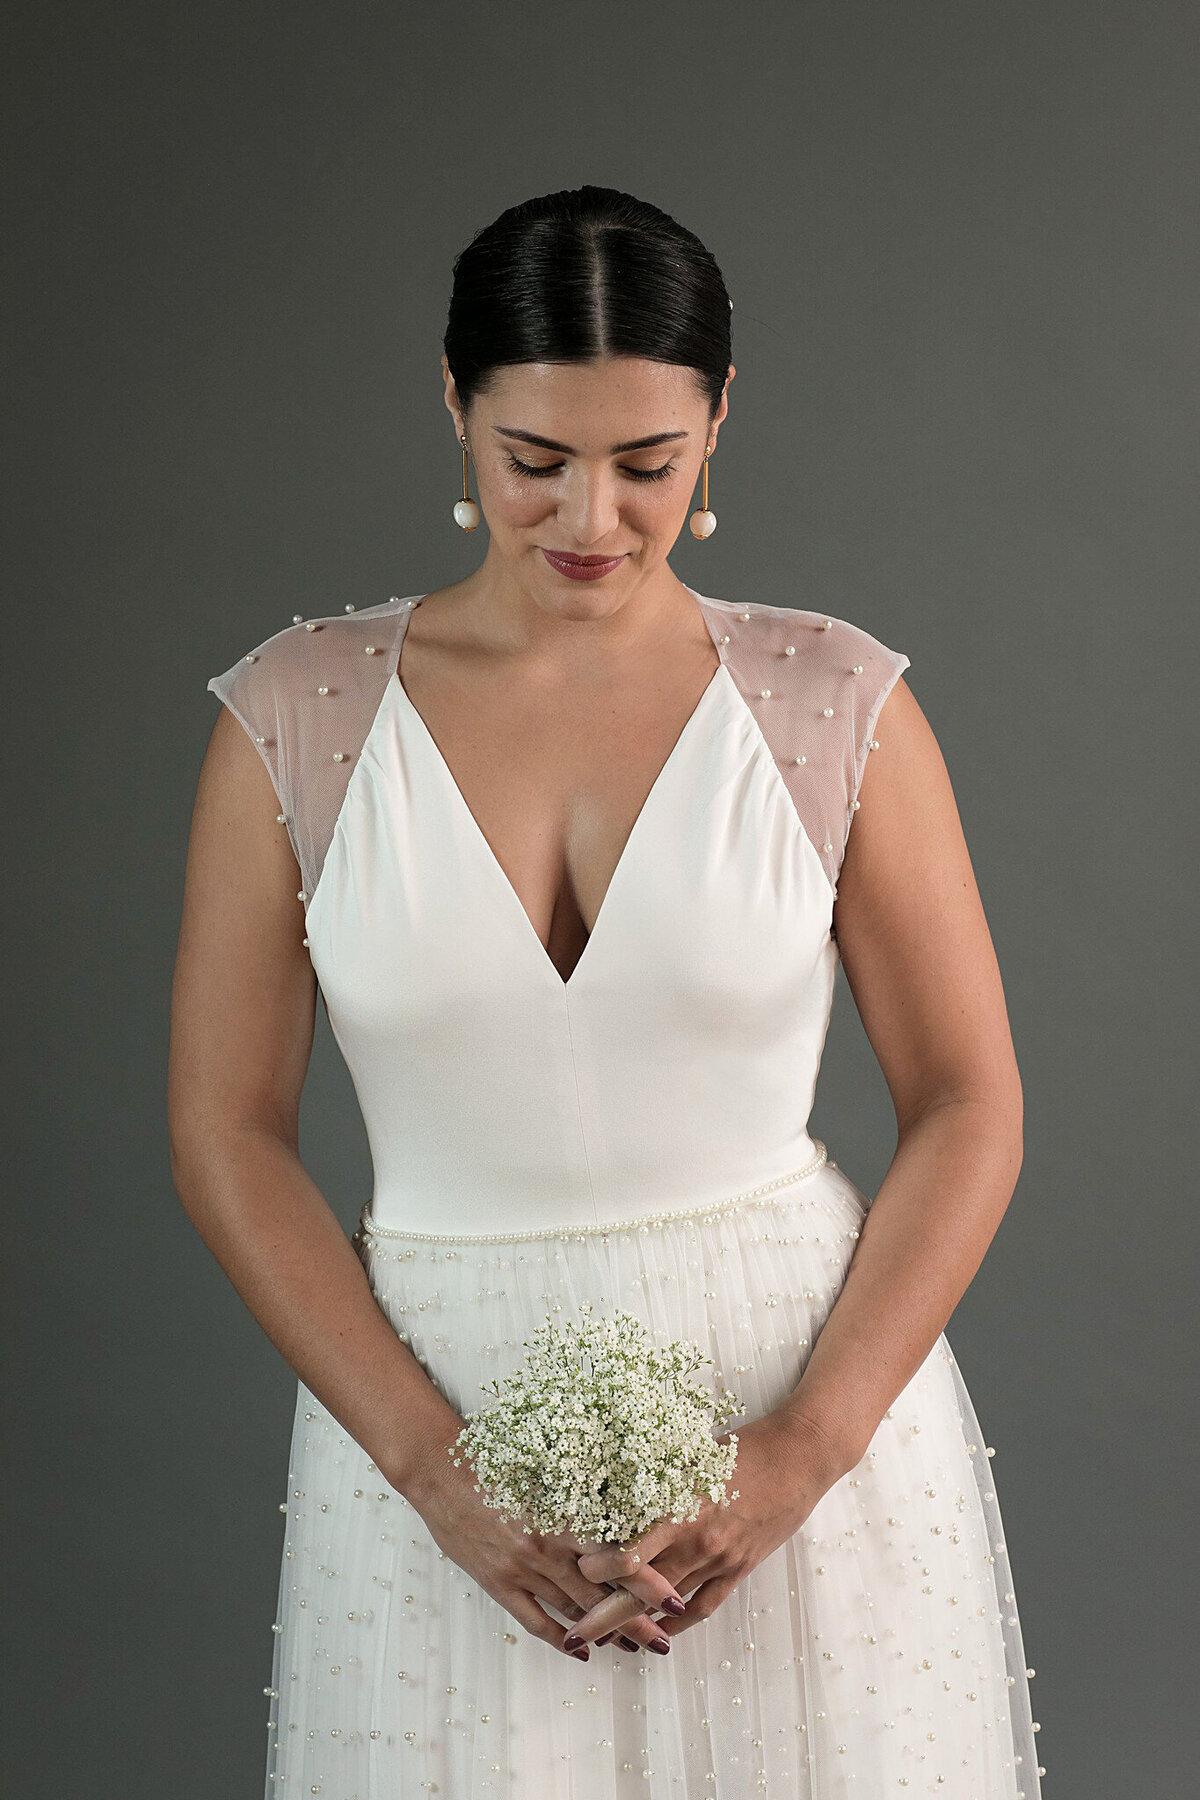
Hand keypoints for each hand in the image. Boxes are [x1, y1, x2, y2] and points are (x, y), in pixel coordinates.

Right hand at [397, 1423, 693, 1660]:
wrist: (441, 1472)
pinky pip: (536, 1622)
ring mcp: (522, 1570)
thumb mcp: (544, 1474)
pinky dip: (562, 1640)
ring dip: (605, 1633)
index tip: (676, 1600)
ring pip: (574, 1613)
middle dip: (636, 1621)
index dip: (648, 1583)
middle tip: (663, 1639)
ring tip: (632, 1648)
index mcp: (564, 1518)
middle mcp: (547, 1549)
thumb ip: (578, 1499)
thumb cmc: (495, 1463)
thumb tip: (621, 1513)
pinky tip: (581, 1652)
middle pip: (602, 1596)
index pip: (618, 1558)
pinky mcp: (499, 1584)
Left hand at [562, 1410, 846, 1646]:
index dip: (599, 1567)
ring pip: (670, 1604)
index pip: (630, 1552)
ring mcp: (721, 1559)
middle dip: (605, 1615)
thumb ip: (660, 1479)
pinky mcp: (741, 1568)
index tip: (577, 1568)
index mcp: (681, 1507)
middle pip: (642, 1590)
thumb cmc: (745, 1446)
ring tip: (611, 1640)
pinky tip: (659, 1632)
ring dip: (639, 1624)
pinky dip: (678, 1622)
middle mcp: (698, 1541)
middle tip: (573, 1636)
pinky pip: (704, 1606)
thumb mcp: (694, 1457)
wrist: (800, 1457)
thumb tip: (618, 1488)